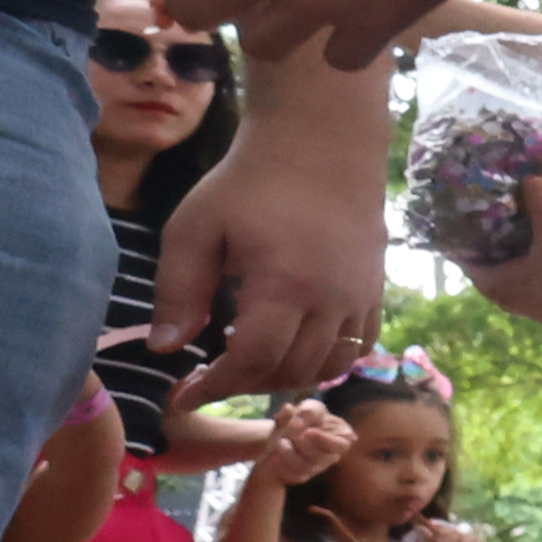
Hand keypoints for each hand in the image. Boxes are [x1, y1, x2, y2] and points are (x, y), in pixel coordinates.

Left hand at [152, 125, 388, 396]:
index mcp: (284, 284)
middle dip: (244, 384)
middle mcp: (332, 299)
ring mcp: (360, 297)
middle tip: (208, 374)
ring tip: (249, 361)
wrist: (321, 146)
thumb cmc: (249, 183)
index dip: (216, 386)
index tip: (182, 395)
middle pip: (291, 370)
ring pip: (329, 367)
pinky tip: (292, 346)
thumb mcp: (195, 228)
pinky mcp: (375, 291)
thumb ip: (178, 291)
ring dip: (286, 376)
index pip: (252, 360)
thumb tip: (166, 350)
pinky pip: (358, 347)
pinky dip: (324, 360)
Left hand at [255, 400, 354, 485]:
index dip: (325, 440)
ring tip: (279, 442)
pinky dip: (281, 463)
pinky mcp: (302, 476)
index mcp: (340, 438)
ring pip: (306, 468)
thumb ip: (307, 410)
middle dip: (303, 445)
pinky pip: (293, 474)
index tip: (307, 432)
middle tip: (290, 434)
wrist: (279, 434)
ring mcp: (317, 468)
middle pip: (322, 457)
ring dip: (290, 454)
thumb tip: (297, 421)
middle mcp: (332, 455)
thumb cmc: (301, 418)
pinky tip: (275, 454)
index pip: (341, 445)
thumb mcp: (307, 407)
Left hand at [463, 176, 541, 344]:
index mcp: (493, 283)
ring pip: (508, 264)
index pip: (463, 254)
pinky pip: (526, 270)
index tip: (468, 207)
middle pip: (487, 257)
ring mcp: (523, 298)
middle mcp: (502, 293)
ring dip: (513, 244)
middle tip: (495, 203)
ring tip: (518, 214)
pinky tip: (540, 237)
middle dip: (492, 233)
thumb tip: (532, 178)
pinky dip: (529, 254)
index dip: (463, 231)